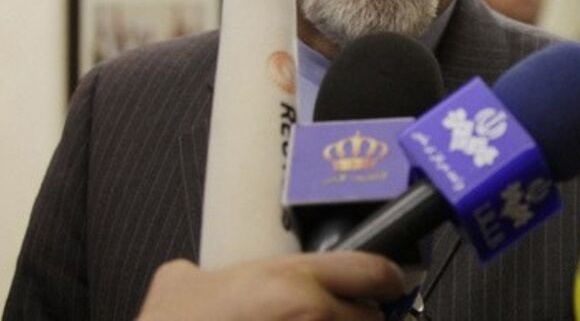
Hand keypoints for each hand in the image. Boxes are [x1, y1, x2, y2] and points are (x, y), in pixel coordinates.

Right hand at [137, 252, 406, 320]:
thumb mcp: (179, 284)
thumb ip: (209, 271)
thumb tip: (207, 274)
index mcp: (288, 280)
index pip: (370, 271)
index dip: (387, 279)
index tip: (392, 285)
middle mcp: (309, 315)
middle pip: (370, 318)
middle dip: (364, 319)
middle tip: (346, 319)